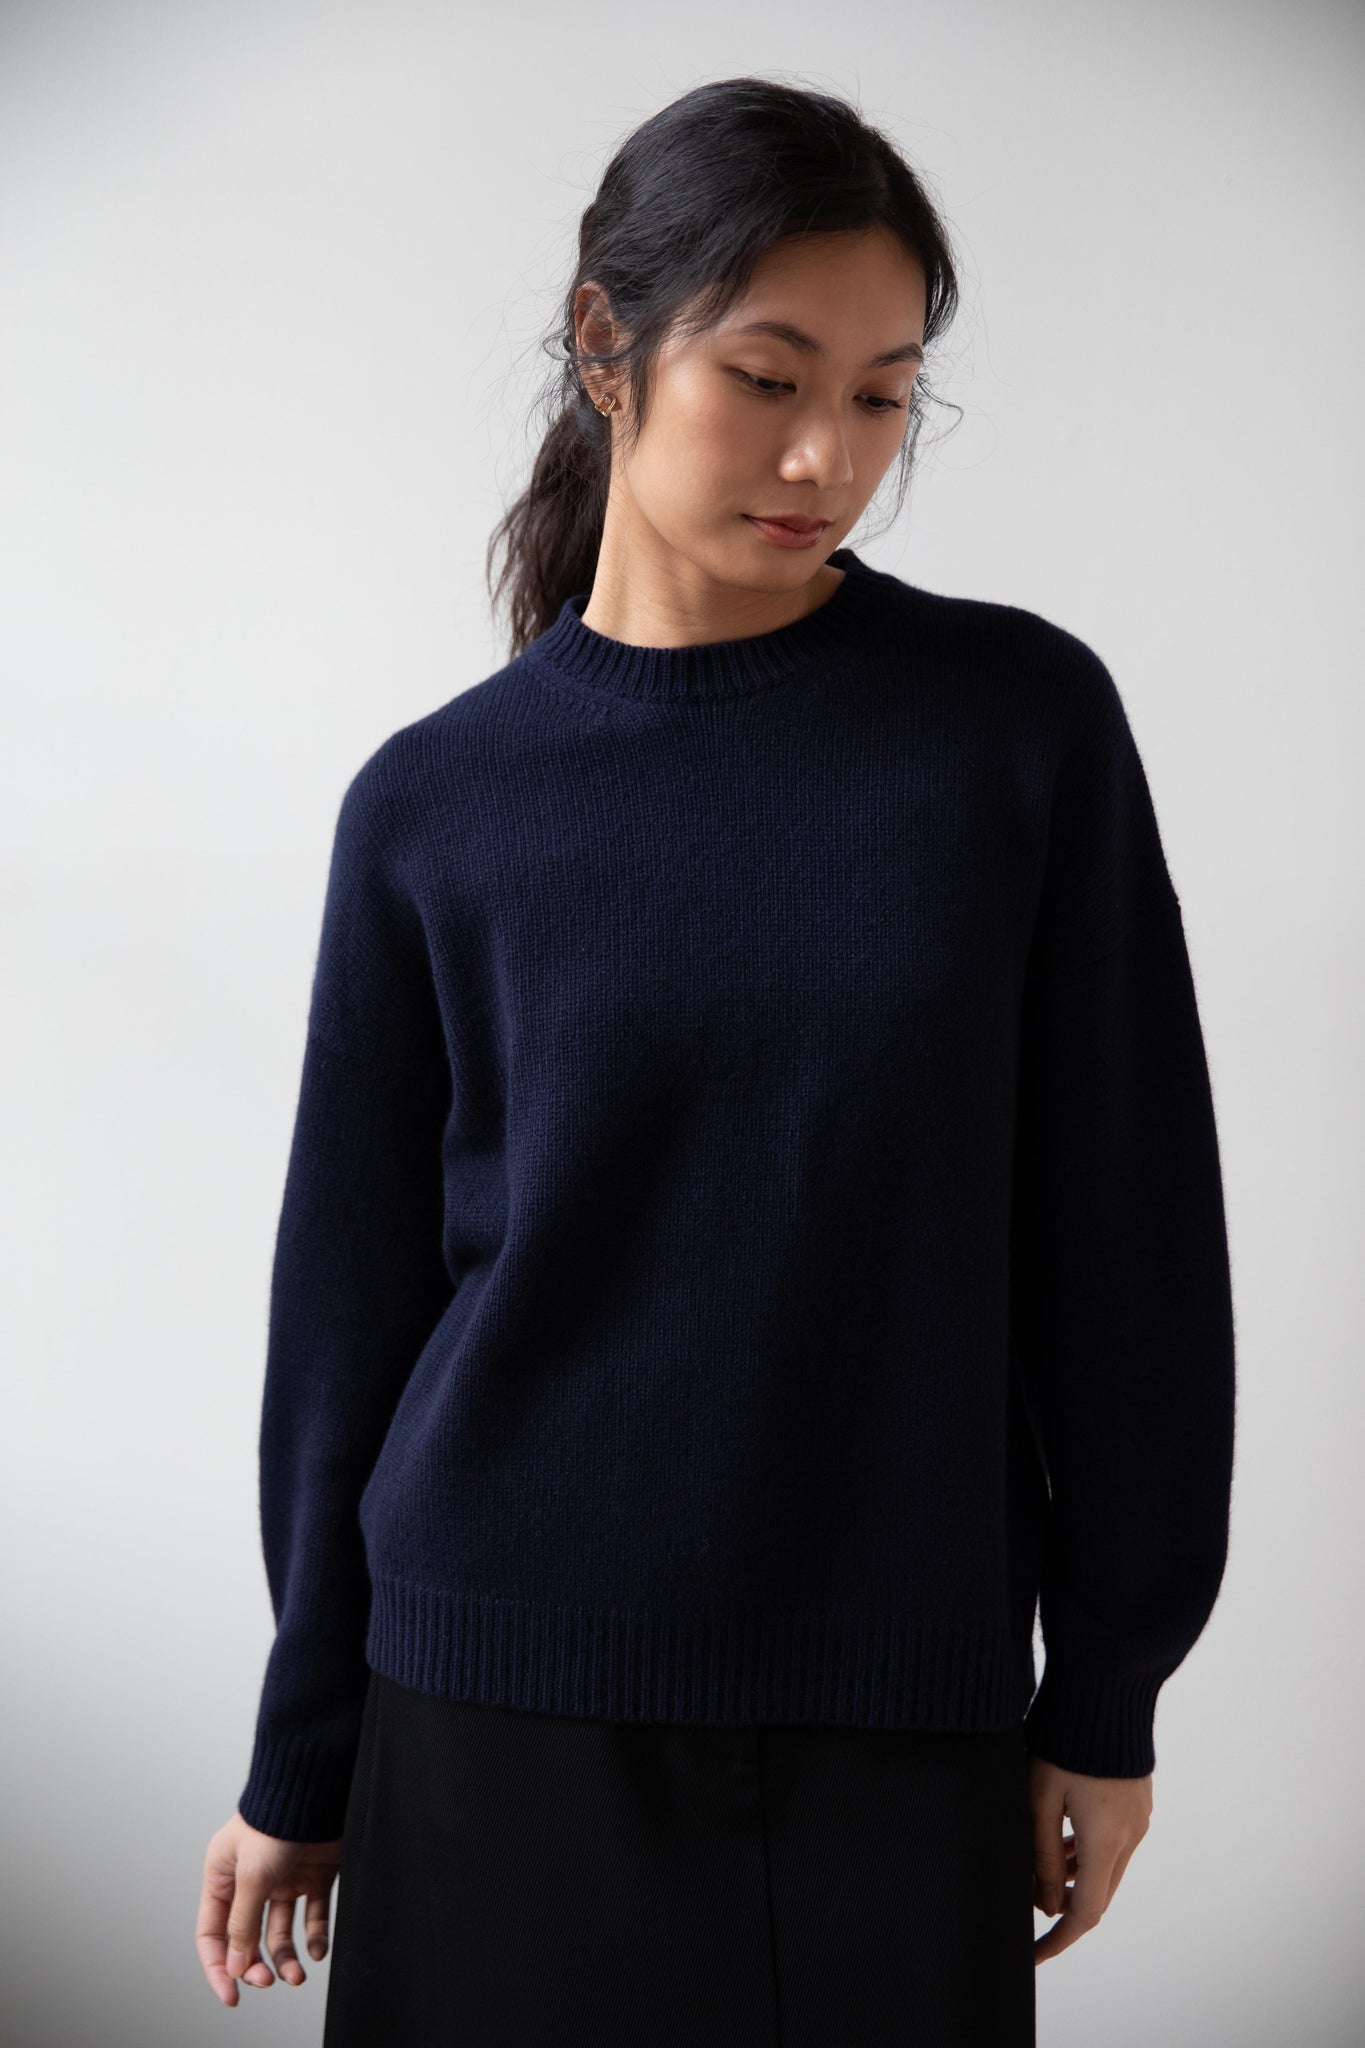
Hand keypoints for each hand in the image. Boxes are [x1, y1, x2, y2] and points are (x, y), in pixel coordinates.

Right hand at [196, 1810, 342, 2006]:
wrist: (318, 1785)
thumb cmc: (277, 1818)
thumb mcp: (252, 1874)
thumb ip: (243, 1922)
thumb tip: (235, 1965)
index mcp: (223, 1875)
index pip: (213, 1933)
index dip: (219, 1967)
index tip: (232, 1995)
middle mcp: (251, 1880)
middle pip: (247, 1937)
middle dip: (256, 1964)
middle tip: (270, 1981)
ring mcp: (283, 1878)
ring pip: (280, 1931)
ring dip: (287, 1957)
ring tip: (297, 1975)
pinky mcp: (313, 1874)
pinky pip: (312, 1915)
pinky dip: (314, 1936)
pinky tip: (317, 1949)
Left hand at [1027, 1752, 1151, 1964]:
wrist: (1104, 1689)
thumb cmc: (1064, 1739)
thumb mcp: (1039, 1798)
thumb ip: (1041, 1855)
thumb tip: (1046, 1905)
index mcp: (1106, 1840)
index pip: (1085, 1913)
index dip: (1059, 1940)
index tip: (1033, 1954)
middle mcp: (1130, 1835)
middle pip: (1099, 1893)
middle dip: (1065, 1909)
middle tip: (1029, 1909)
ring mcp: (1138, 1817)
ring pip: (1106, 1868)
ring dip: (1076, 1878)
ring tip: (1038, 1872)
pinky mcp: (1137, 1801)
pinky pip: (1114, 1843)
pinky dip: (1088, 1853)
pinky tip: (1062, 1841)